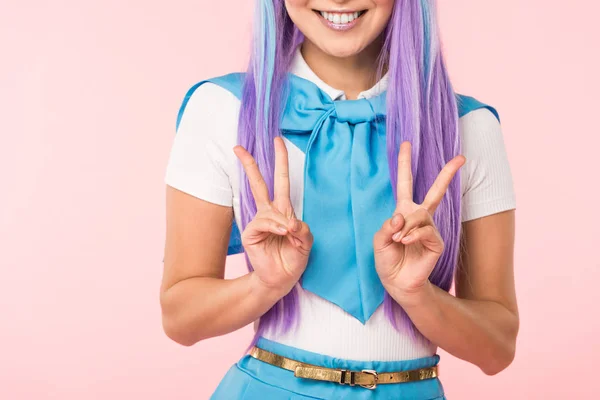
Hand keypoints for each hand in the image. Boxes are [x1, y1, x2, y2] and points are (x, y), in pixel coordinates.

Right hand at [234, 137, 313, 297]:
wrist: (281, 279)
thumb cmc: (293, 258)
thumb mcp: (306, 242)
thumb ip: (303, 229)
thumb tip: (289, 223)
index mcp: (283, 210)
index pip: (280, 180)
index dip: (280, 160)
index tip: (277, 141)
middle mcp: (269, 212)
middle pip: (259, 183)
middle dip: (249, 164)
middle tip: (238, 147)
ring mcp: (259, 222)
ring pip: (269, 210)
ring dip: (281, 222)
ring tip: (288, 235)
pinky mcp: (251, 233)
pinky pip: (264, 223)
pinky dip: (275, 227)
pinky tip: (282, 234)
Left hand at [373, 141, 464, 298]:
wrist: (397, 282)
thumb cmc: (387, 260)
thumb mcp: (379, 240)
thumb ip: (387, 226)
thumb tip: (402, 217)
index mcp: (403, 212)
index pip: (405, 183)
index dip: (404, 163)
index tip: (406, 143)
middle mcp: (419, 217)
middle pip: (435, 191)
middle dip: (447, 174)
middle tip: (461, 158)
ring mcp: (430, 229)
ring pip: (421, 215)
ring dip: (407, 227)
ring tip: (398, 240)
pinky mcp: (436, 242)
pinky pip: (426, 231)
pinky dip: (412, 236)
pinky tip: (405, 242)